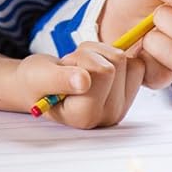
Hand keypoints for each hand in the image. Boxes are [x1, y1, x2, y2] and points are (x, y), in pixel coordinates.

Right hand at [17, 43, 143, 127]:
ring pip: (125, 59)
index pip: (103, 72)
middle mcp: (107, 116)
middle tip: (70, 69)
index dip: (81, 60)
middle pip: (116, 63)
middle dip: (89, 56)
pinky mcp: (129, 95)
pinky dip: (113, 58)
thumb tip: (84, 82)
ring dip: (98, 55)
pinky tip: (94, 69)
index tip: (63, 72)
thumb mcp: (38, 77)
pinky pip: (136, 63)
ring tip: (78, 69)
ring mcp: (121, 107)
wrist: (39, 86)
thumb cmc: (36, 82)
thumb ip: (59, 80)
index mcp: (85, 117)